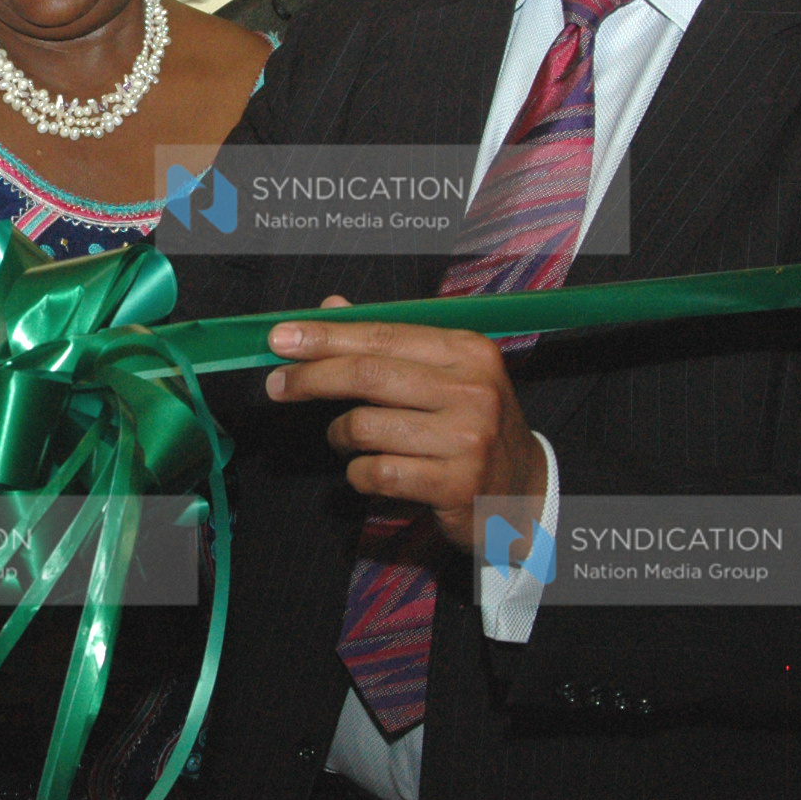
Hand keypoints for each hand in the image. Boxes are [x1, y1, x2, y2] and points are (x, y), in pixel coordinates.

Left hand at [264, 297, 545, 548]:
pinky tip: (371, 471)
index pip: (381, 335)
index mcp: (467, 351)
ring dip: (340, 434)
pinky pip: (376, 472)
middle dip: (310, 378)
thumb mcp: (443, 375)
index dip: (324, 336)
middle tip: (277, 385)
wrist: (523, 492)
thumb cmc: (470, 424)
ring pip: (365, 426)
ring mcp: (468, 438)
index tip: (280, 338)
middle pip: (367, 374)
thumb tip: (331, 307)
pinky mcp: (456, 484)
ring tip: (349, 439)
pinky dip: (359, 473)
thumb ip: (388, 341)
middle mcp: (472, 389)